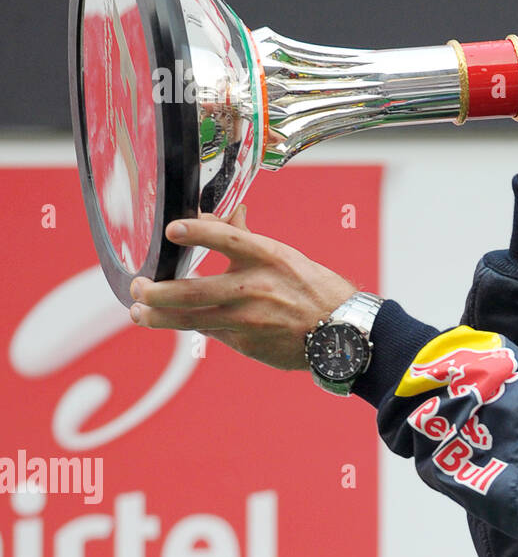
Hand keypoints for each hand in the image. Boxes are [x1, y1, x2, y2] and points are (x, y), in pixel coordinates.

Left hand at [127, 205, 356, 370]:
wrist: (341, 333)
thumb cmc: (314, 289)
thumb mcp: (285, 257)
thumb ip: (247, 238)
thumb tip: (225, 213)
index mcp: (268, 257)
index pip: (228, 238)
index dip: (199, 231)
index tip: (172, 228)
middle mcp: (255, 288)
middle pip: (192, 290)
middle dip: (156, 291)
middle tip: (138, 286)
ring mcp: (248, 319)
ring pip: (190, 319)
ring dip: (158, 317)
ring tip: (140, 312)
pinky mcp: (246, 343)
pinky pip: (210, 333)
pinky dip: (194, 326)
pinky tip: (180, 322)